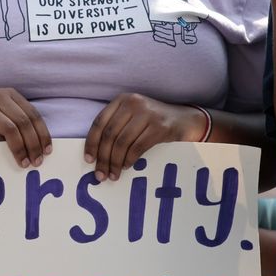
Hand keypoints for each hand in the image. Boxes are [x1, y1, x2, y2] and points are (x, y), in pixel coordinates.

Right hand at [0, 88, 51, 167]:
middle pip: (24, 122)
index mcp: (8, 94)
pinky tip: (7, 159)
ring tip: (24, 163)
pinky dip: (4, 150)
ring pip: (12, 130)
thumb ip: (20, 124)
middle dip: (34, 144)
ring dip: (21, 149)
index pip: (33, 114)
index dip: (43, 134)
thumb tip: (43, 146)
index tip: (47, 152)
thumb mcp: (3, 118)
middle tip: (36, 161)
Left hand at [84, 92, 205, 181]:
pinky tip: (126, 167)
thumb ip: (116, 127)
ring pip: (122, 142)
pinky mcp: (160, 127)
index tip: (88, 160)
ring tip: (113, 175)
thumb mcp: (133, 118)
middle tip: (100, 175)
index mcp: (122, 100)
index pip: (99, 123)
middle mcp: (133, 104)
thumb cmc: (153, 122)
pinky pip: (138, 147)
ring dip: (115, 162)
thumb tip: (96, 154)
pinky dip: (129, 159)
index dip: (91, 143)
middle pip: (109, 134)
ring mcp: (147, 114)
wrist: (186, 120)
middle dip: (103, 157)